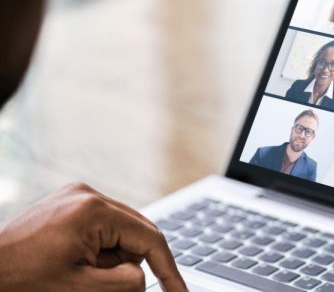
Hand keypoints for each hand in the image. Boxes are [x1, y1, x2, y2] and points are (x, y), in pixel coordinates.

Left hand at [0, 182, 186, 291]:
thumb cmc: (20, 281)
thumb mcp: (82, 288)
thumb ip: (126, 282)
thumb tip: (145, 276)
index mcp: (93, 211)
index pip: (150, 239)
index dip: (169, 270)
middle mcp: (87, 195)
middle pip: (138, 231)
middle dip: (137, 263)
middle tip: (125, 288)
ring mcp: (76, 195)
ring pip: (121, 230)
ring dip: (116, 257)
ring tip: (85, 276)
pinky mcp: (67, 202)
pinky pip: (103, 225)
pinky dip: (102, 248)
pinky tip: (79, 264)